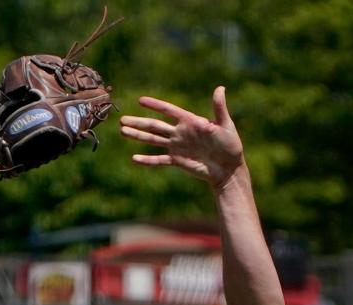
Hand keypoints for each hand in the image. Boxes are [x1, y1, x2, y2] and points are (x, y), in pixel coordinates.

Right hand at [120, 86, 244, 187]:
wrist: (230, 168)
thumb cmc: (231, 146)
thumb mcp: (226, 126)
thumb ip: (219, 108)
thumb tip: (220, 88)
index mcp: (190, 122)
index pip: (169, 111)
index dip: (156, 105)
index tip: (141, 100)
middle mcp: (180, 133)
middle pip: (155, 125)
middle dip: (139, 122)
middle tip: (122, 119)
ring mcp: (177, 147)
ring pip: (153, 140)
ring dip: (138, 136)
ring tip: (122, 131)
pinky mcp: (178, 161)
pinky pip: (160, 160)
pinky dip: (148, 160)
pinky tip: (134, 159)